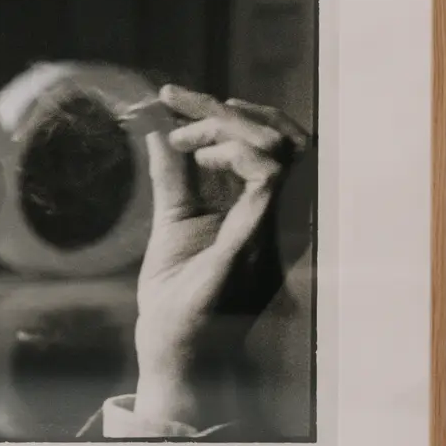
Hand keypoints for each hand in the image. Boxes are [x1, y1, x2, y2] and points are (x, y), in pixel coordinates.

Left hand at [135, 86, 309, 424]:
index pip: (272, 144)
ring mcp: (275, 229)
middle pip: (286, 137)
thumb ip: (174, 178)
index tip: (172, 97)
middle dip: (228, 108)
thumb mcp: (175, 221)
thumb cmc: (178, 295)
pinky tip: (200, 158)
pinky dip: (237, 156)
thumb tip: (160, 134)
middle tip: (173, 101)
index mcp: (265, 210)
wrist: (172, 348)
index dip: (231, 110)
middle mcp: (280, 216)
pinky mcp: (257, 242)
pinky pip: (270, 183)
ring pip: (285, 150)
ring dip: (230, 128)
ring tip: (186, 140)